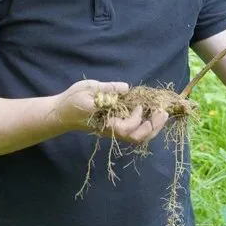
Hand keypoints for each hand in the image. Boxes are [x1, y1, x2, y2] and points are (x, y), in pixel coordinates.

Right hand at [54, 80, 168, 144]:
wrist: (61, 113)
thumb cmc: (72, 100)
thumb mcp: (87, 89)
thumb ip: (106, 89)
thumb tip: (125, 88)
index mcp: (104, 123)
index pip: (125, 128)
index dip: (136, 118)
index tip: (139, 104)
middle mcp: (111, 130)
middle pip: (136, 137)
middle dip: (153, 126)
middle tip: (163, 112)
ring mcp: (114, 130)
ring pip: (138, 137)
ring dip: (153, 127)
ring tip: (163, 114)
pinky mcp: (117, 127)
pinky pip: (135, 131)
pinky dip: (148, 125)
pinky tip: (153, 114)